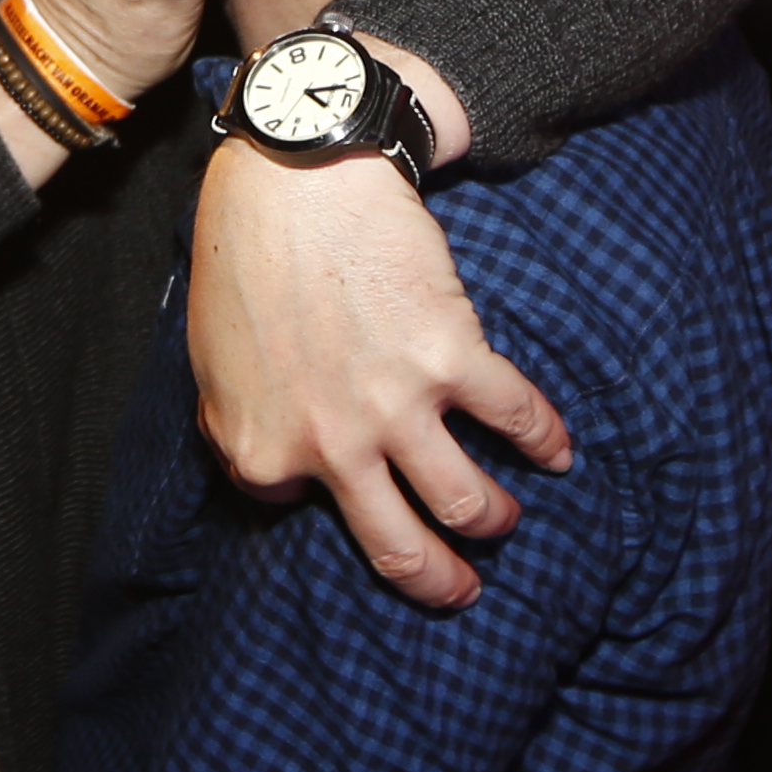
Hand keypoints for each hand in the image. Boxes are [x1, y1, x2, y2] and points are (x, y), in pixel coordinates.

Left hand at [186, 139, 567, 609]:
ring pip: (467, 504)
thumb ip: (238, 434)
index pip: (305, 514)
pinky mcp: (451, 357)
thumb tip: (279, 481)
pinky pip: (516, 417)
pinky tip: (560, 452)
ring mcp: (396, 406)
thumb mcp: (211, 367)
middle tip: (462, 592)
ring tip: (506, 520)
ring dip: (494, 520)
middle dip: (440, 582)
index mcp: (265, 454)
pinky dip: (547, 441)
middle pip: (401, 550)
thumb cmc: (244, 262)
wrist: (296, 179)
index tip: (357, 497)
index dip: (331, 502)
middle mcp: (332, 447)